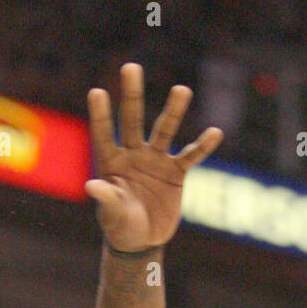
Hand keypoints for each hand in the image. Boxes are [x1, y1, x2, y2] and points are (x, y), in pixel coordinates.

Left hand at [86, 63, 223, 252]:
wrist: (142, 241)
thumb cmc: (120, 226)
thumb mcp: (111, 215)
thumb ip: (106, 199)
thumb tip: (91, 186)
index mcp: (111, 162)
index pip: (104, 134)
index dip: (101, 115)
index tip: (97, 92)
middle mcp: (133, 154)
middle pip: (132, 120)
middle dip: (132, 94)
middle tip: (130, 67)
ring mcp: (156, 160)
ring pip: (165, 131)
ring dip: (173, 111)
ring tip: (181, 89)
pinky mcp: (176, 173)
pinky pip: (191, 156)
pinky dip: (202, 146)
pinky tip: (215, 133)